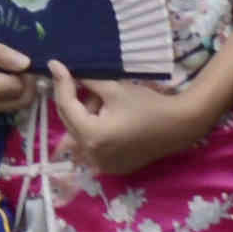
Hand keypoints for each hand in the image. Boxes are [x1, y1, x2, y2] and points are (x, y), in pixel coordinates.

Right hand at [0, 23, 36, 116]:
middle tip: (22, 62)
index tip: (25, 57)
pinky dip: (7, 92)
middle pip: (18, 102)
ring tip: (9, 66)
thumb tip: (27, 63)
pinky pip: (0, 105)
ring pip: (12, 106)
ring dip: (18, 89)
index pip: (17, 88)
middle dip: (27, 84)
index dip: (27, 73)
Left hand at [60, 75, 216, 182]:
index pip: (66, 106)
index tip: (55, 64)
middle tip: (82, 79)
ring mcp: (102, 165)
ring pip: (81, 133)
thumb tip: (60, 69)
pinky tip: (109, 115)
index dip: (61, 83)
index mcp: (92, 136)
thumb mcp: (114, 89)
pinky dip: (95, 128)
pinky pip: (92, 144)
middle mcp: (92, 156)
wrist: (178, 126)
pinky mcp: (111, 167)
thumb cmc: (147, 105)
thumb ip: (86, 81)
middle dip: (74, 100)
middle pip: (70, 122)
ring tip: (105, 100)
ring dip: (86, 115)